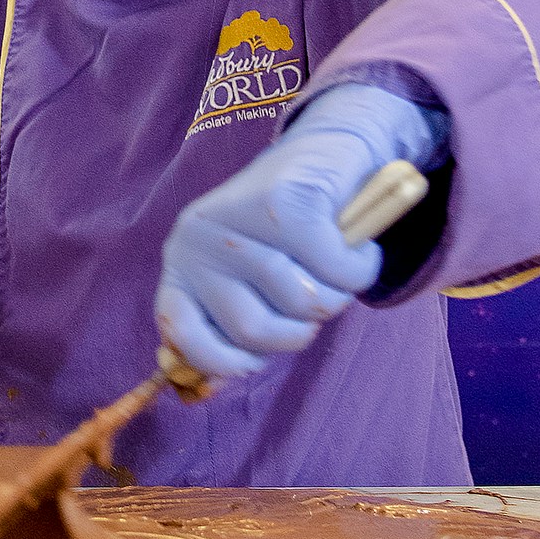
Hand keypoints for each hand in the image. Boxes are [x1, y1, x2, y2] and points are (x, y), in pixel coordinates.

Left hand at [155, 84, 447, 378]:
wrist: (328, 148)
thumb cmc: (289, 234)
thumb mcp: (247, 281)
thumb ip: (228, 327)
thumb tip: (203, 389)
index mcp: (182, 260)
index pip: (179, 332)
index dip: (222, 361)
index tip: (256, 360)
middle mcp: (199, 236)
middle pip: (254, 329)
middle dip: (299, 329)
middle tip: (312, 297)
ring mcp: (241, 216)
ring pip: (303, 302)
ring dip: (336, 295)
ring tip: (333, 265)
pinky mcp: (291, 200)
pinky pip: (338, 271)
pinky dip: (360, 268)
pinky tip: (356, 246)